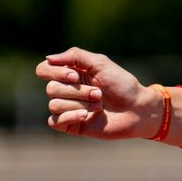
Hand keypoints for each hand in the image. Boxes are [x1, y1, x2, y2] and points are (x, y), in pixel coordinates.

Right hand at [36, 47, 154, 140]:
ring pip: (54, 104)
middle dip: (78, 91)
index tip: (76, 76)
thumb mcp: (101, 63)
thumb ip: (75, 56)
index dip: (55, 73)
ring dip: (80, 104)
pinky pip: (54, 121)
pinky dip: (70, 116)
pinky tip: (85, 116)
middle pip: (51, 88)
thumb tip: (48, 58)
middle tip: (99, 93)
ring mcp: (67, 107)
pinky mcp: (70, 124)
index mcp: (71, 73)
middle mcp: (66, 89)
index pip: (44, 70)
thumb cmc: (122, 84)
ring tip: (99, 104)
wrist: (137, 108)